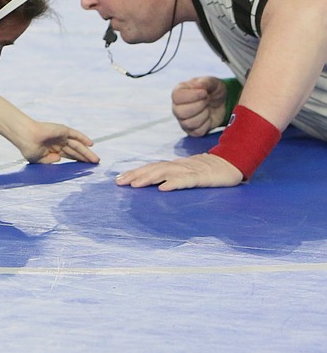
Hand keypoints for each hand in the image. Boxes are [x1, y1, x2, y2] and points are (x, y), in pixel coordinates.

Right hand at [18, 121, 99, 164]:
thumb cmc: (28, 147)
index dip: (76, 160)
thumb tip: (59, 158)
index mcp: (52, 149)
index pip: (68, 155)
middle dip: (84, 158)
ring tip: (95, 160)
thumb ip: (49, 160)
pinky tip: (91, 144)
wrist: (25, 136)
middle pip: (75, 151)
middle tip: (94, 164)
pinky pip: (75, 135)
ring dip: (87, 152)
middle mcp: (58, 142)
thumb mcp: (38, 159)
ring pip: (77, 145)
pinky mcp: (62, 130)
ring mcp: (61, 136)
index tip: (84, 167)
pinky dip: (83, 138)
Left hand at [115, 153, 243, 190]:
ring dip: (148, 178)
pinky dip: (173, 183)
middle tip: (119, 183)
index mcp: (174, 166)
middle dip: (135, 175)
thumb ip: (173, 177)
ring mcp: (190, 170)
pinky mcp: (202, 177)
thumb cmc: (208, 171)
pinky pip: (186, 180)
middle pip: (153, 169)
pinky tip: (162, 188)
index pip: (150, 168)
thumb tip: (154, 185)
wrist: (232, 164)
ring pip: (165, 173)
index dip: (134, 172)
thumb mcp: (187, 174)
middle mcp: (178, 166)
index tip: (118, 180)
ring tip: (134, 185)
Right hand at [171, 76, 226, 136]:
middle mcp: (177, 107)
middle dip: (199, 106)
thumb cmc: (213, 90)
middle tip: (207, 100)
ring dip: (204, 115)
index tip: (204, 93)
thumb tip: (199, 86)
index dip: (192, 96)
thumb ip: (205, 82)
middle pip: (181, 112)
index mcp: (178, 93)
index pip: (177, 97)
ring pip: (189, 123)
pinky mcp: (192, 130)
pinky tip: (208, 117)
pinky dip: (207, 125)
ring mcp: (183, 120)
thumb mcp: (212, 82)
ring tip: (208, 108)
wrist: (222, 102)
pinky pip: (197, 132)